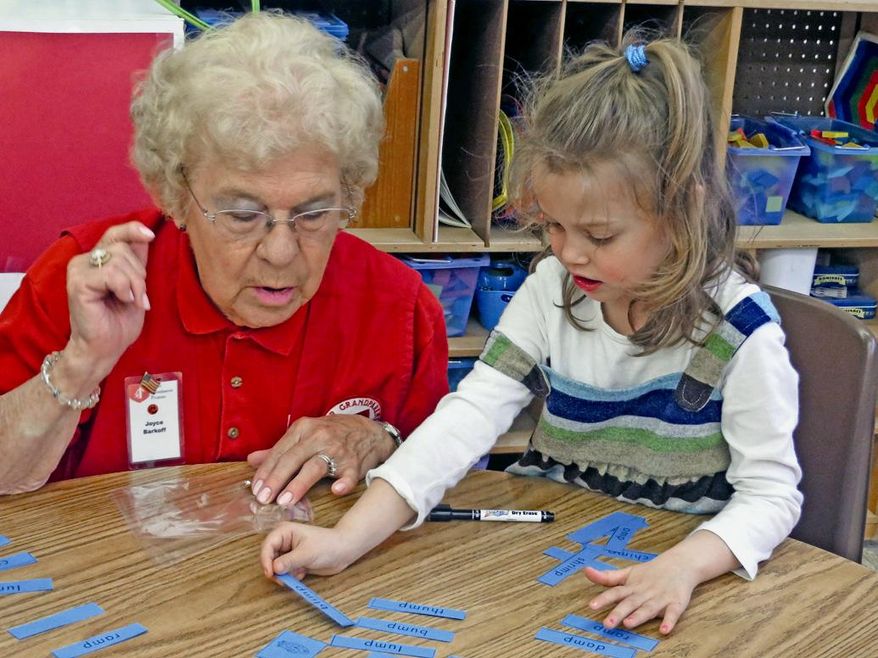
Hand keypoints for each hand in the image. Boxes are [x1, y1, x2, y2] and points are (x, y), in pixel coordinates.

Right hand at [65, 222, 154, 375]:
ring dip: (135, 284)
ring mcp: (78, 270)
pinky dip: (124, 288)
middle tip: (138, 296)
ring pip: (119, 260)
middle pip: (123, 248)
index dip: (133, 230)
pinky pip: (111, 274)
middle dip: (140, 274)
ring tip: (131, 301)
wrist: (105, 347)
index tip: (151, 235)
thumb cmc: (120, 320)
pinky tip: (124, 301)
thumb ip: (137, 260)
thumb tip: (147, 234)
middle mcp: (84, 260)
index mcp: (97, 259)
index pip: (115, 233)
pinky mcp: (78, 282)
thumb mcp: (136, 285)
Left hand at [247, 414, 394, 505]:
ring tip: (285, 502)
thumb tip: (251, 460)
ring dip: (299, 484)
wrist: (371, 432)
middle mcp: (319, 437)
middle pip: (293, 459)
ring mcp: (338, 450)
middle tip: (264, 499)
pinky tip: (336, 491)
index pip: (280, 451)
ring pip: (315, 467)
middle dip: (276, 480)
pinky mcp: (354, 463)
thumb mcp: (306, 434)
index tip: (256, 490)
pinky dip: (343, 482)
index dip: (266, 472)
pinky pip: (348, 474)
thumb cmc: (334, 434)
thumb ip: (279, 449)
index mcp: (304, 429)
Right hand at [260, 522, 356, 578]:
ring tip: (298, 573)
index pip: (267, 546)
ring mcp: (289, 552)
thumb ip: (289, 562)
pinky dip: (292, 576)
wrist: (343, 552)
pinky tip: (303, 572)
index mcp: (284, 532)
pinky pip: (286, 573)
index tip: (270, 574)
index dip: (265, 560)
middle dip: (275, 570)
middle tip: (283, 580)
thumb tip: (274, 570)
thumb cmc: (327, 546)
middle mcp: (284, 541)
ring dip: (285, 574)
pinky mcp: (294, 562)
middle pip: (269, 558)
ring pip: (277, 568)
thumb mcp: (306, 553)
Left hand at [583, 555, 696, 634]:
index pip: (615, 592)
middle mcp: (645, 593)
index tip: (591, 606)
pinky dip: (669, 621)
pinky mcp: (676, 603)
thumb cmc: (651, 572)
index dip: (604, 599)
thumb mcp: (628, 573)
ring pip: (648, 608)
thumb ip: (607, 577)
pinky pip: (673, 613)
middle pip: (630, 603)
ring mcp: (660, 598)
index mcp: (632, 587)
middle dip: (618, 613)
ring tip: (628, 624)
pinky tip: (664, 630)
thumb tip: (585, 570)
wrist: (680, 564)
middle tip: (607, 623)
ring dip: (638, 616)